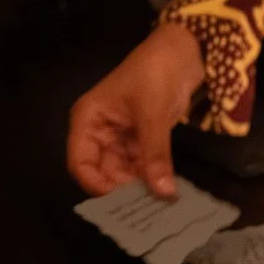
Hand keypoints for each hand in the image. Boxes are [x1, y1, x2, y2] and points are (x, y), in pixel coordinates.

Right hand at [67, 24, 204, 197]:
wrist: (183, 51)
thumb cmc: (155, 73)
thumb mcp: (152, 114)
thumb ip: (155, 155)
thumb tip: (163, 193)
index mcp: (88, 120)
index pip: (80, 164)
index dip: (97, 185)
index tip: (121, 202)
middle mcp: (100, 132)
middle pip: (103, 172)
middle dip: (122, 191)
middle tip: (146, 212)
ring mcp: (121, 137)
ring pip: (124, 172)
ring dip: (140, 188)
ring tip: (158, 208)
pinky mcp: (142, 139)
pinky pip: (142, 165)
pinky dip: (152, 178)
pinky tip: (165, 193)